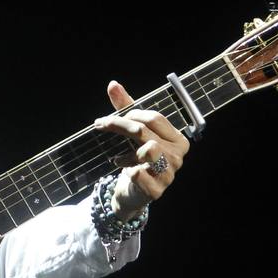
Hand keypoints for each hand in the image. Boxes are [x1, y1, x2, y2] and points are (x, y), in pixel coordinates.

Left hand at [93, 81, 189, 218]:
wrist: (132, 193)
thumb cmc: (136, 159)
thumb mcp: (132, 132)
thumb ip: (126, 108)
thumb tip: (113, 84)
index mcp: (177, 139)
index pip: (155, 117)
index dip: (130, 114)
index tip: (109, 118)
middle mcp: (178, 156)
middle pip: (146, 130)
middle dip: (119, 125)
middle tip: (100, 125)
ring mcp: (169, 174)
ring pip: (148, 148)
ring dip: (128, 150)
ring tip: (120, 157)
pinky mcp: (157, 190)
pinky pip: (140, 173)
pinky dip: (128, 169)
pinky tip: (124, 170)